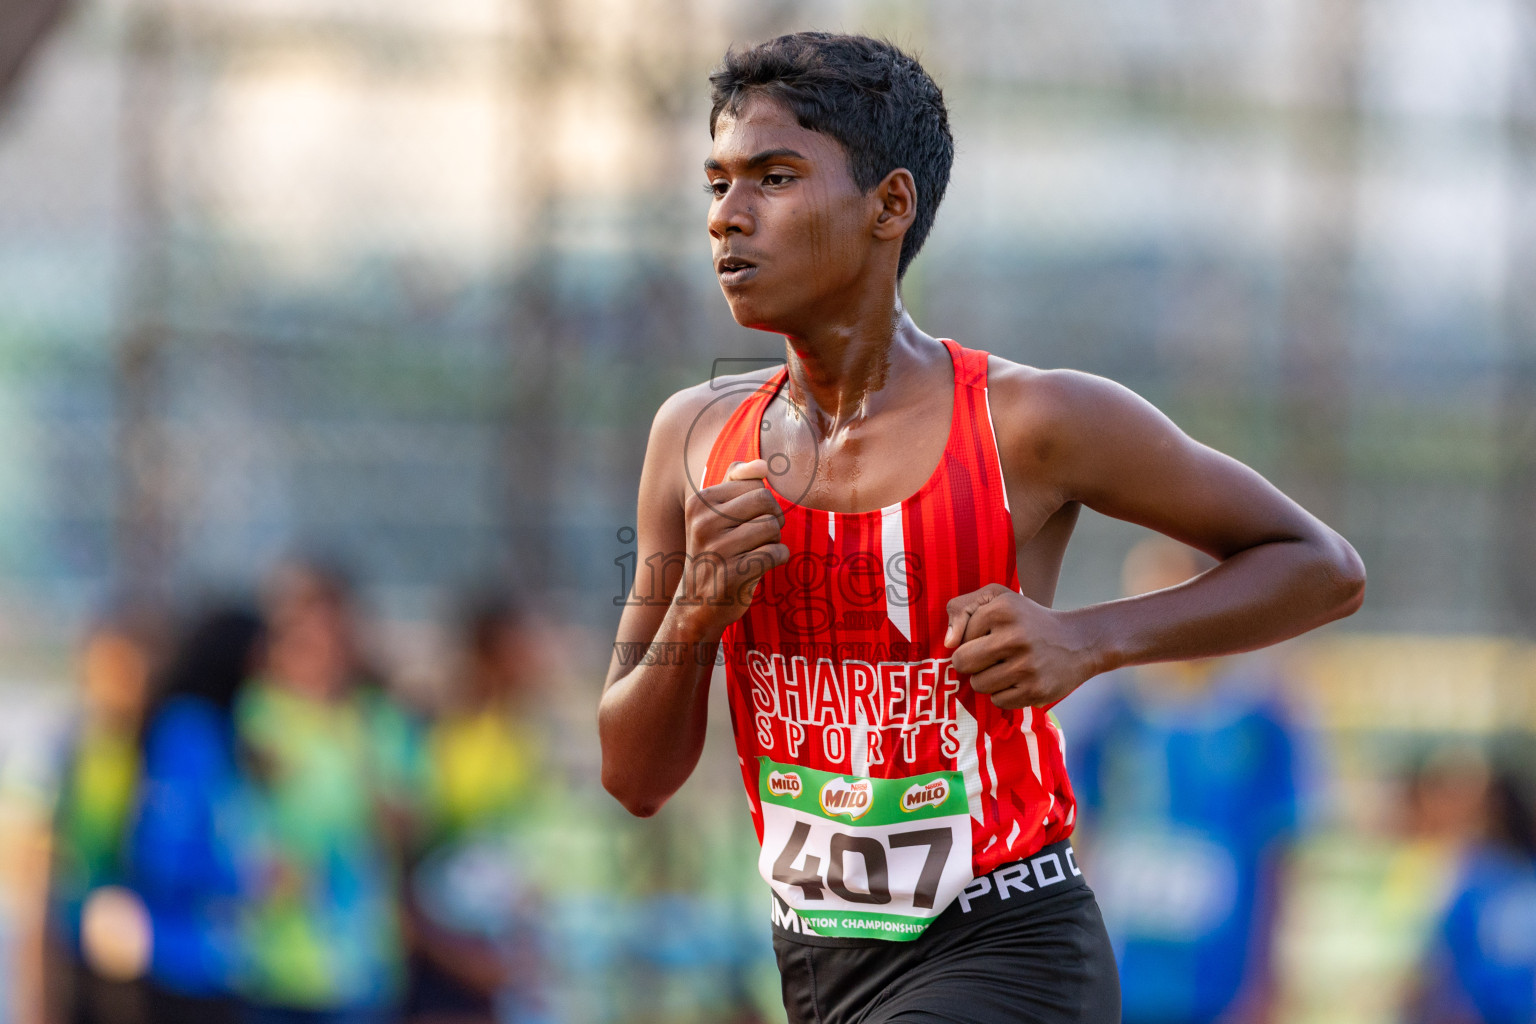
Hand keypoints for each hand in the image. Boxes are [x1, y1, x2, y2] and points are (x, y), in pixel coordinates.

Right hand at [678, 459, 788, 633]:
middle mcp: (704, 523)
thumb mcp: (715, 514)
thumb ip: (737, 482)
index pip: (755, 485)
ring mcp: (717, 549)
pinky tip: (761, 567)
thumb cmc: (714, 552)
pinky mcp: (733, 574)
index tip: (748, 521)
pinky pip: (776, 553)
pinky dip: (778, 559)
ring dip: (773, 541)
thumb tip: (763, 465)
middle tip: (759, 537)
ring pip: (773, 528)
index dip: (762, 504)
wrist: (695, 604)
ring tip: (755, 553)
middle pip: (767, 502)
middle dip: (773, 519)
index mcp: (700, 502)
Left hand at [944, 584, 1101, 708]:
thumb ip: (962, 609)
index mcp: (1003, 610)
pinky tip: (1020, 679)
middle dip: (971, 662)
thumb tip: (948, 643)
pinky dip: (1004, 694)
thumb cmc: (1027, 619)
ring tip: (1008, 666)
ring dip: (987, 679)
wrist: (1078, 642)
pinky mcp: (1036, 691)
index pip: (959, 638)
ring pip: (978, 684)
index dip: (971, 639)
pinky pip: (998, 701)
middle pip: (962, 662)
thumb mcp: (997, 598)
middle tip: (990, 656)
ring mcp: (1027, 666)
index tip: (992, 635)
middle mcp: (1016, 637)